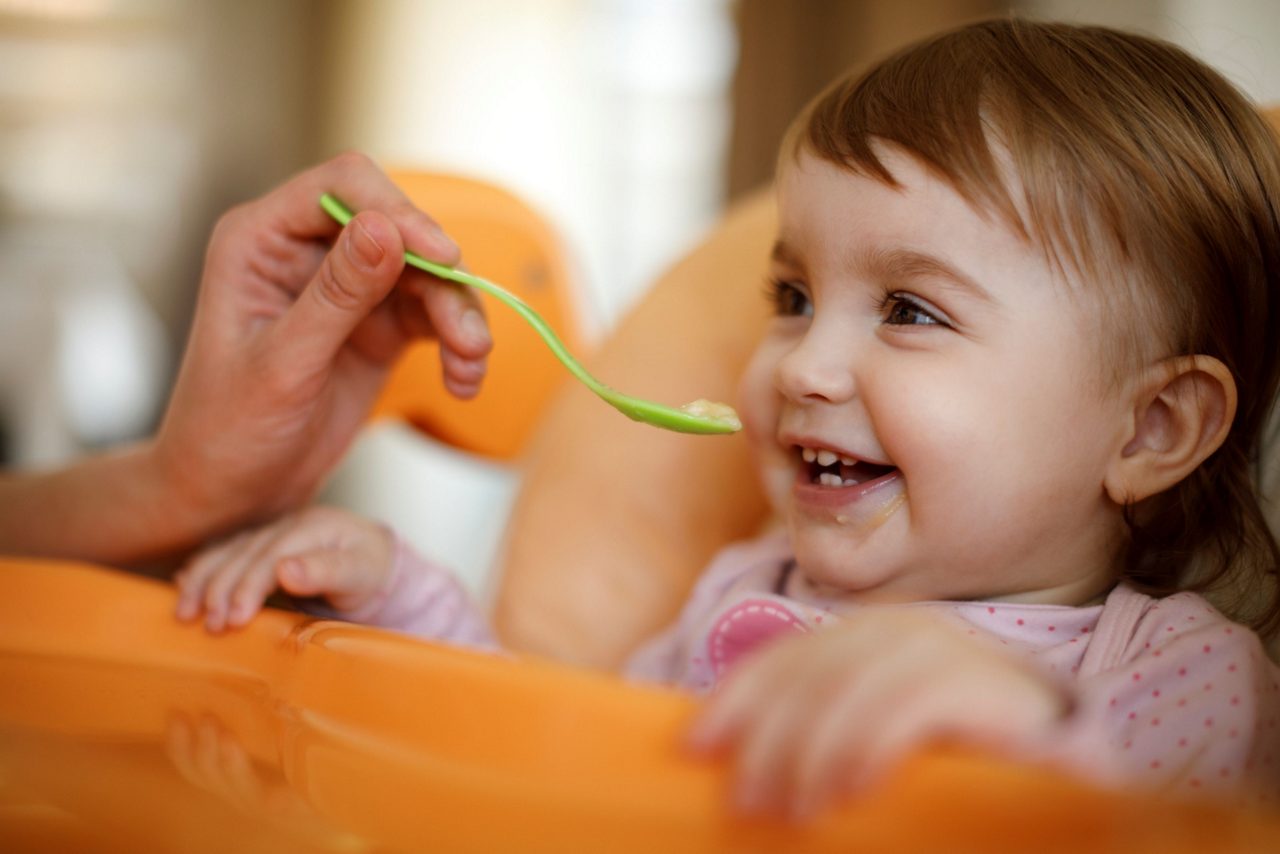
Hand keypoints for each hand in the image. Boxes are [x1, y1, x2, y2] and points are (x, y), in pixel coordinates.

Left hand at [155, 152, 491, 538]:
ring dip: (459, 315)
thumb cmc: (229, 428)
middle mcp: (307, 251)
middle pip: (398, 227)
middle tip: (468, 337)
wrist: (233, 493)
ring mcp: (347, 287)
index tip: (444, 256)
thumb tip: (386, 229)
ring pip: (427, 273)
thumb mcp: (282, 364)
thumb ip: (335, 295)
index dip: (399, 211)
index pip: (343, 186)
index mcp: (260, 239)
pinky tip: (465, 382)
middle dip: (442, 277)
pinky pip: (434, 315)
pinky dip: (458, 344)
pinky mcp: (378, 325)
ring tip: (471, 365)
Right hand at [174, 505, 394, 631]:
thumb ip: (327, 571)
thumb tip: (285, 569)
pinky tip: (183, 589)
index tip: (234, 619)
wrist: (375, 564)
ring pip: (225, 553)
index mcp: (312, 526)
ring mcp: (269, 534)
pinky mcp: (258, 548)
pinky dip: (200, 572)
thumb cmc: (370, 573)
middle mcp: (286, 526)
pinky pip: (223, 555)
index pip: (271, 555)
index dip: (248, 586)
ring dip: (201, 582)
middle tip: (208, 626)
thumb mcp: (360, 573)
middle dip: (219, 590)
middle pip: (243, 554)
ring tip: (185, 614)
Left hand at [686, 610, 1068, 819]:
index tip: (694, 745)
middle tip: (746, 799)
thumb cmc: (956, 779)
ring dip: (814, 746)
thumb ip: (819, 744)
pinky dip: (874, 742)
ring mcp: (955, 653)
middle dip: (770, 733)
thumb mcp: (869, 757)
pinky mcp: (995, 689)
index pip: (790, 656)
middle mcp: (909, 634)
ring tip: (796, 807)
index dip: (738, 696)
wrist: (1066, 790)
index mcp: (871, 643)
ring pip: (858, 680)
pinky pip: (917, 702)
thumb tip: (733, 768)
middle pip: (817, 666)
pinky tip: (851, 788)